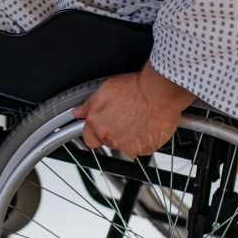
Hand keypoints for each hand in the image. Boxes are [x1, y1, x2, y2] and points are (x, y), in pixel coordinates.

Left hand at [71, 62, 194, 155]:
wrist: (160, 94)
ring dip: (130, 136)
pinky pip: (142, 146)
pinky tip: (148, 124)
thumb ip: (89, 104)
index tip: (104, 126)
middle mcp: (110, 138)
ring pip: (126, 145)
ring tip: (140, 118)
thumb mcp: (106, 90)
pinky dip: (145, 138)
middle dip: (115, 132)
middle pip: (109, 141)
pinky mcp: (144, 149)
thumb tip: (78, 112)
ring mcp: (128, 146)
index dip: (96, 132)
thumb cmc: (136, 89)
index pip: (90, 139)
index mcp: (97, 124)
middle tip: (126, 116)